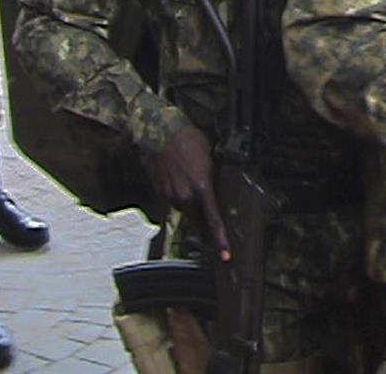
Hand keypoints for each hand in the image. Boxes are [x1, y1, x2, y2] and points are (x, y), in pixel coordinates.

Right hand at [145, 125, 228, 259]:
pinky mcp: (160, 191)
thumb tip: (215, 191)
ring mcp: (170, 195)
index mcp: (201, 188)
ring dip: (190, 201)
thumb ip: (212, 180)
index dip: (220, 240)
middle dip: (203, 220)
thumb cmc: (189, 140)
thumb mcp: (210, 158)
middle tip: (209, 217)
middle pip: (197, 218)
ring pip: (184, 207)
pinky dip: (178, 193)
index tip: (225, 254)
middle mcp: (184, 196)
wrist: (161, 131)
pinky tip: (180, 177)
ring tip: (191, 179)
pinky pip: (173, 199)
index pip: (213, 221)